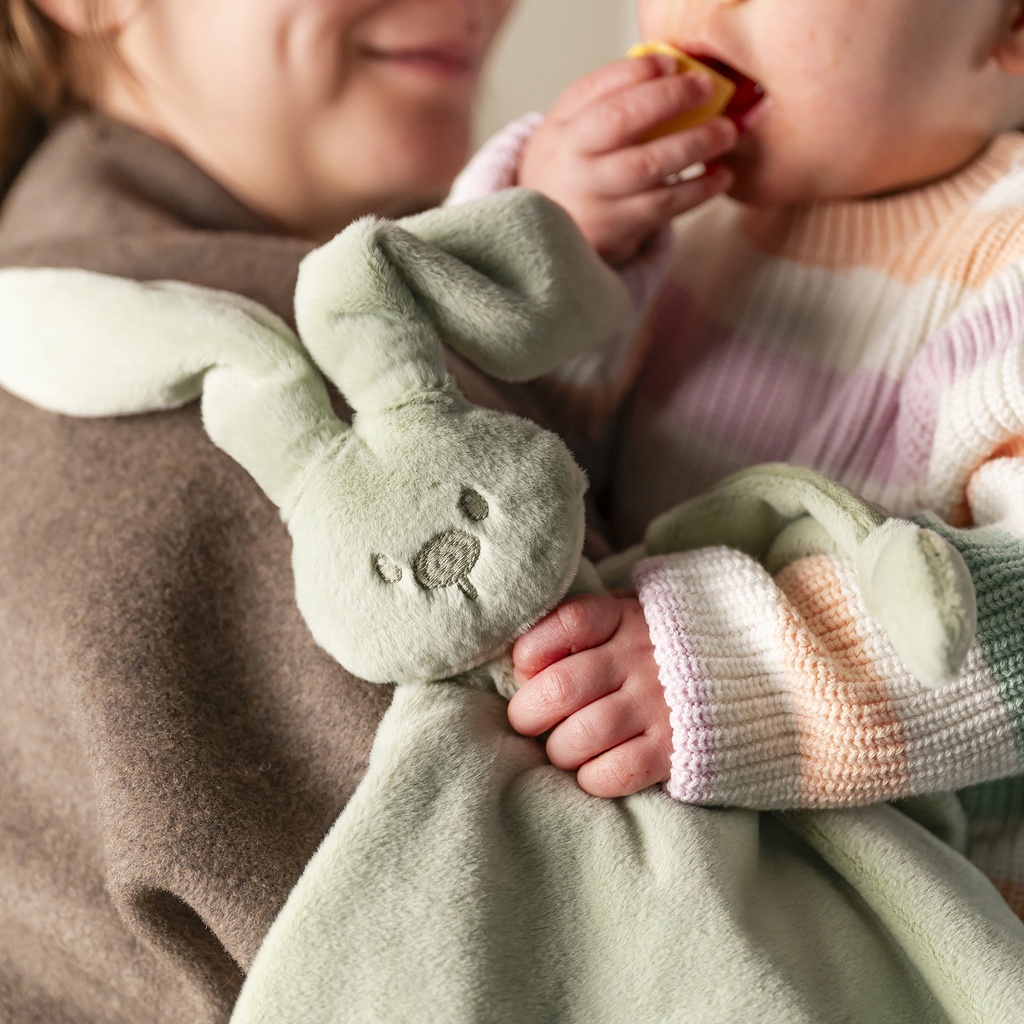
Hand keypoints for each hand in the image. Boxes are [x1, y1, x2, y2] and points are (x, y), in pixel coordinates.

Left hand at [508, 594, 671, 796]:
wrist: (760, 675)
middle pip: (562, 687)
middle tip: (528, 721)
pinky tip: (594, 771)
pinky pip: (618, 771)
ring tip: (563, 750)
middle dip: (528, 712)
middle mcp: (641, 659)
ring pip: (583, 735)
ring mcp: (660, 705)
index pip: (569, 622)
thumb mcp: (634, 618)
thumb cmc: (673, 648)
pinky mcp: (678, 750)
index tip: (527, 668)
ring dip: (559, 750)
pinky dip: (593, 778)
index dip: (532, 649)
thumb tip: (525, 667)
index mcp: (627, 619)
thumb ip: (586, 630)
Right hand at [517, 54, 737, 264]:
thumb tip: (674, 74)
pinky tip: (718, 177)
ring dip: (693, 145)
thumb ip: (611, 103)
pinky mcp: (614, 231)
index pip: (597, 88)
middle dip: (669, 99)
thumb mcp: (575, 133)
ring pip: (647, 165)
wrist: (549, 239)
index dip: (639, 72)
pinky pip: (663, 206)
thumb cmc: (575, 173)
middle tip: (706, 89)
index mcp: (562, 126)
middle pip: (620, 121)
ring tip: (726, 133)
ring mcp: (591, 199)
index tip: (674, 64)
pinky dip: (697, 189)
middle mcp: (571, 161)